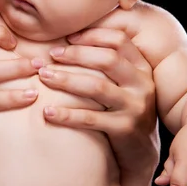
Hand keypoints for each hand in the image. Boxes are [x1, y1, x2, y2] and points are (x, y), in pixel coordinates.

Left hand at [38, 27, 158, 175]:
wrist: (141, 150)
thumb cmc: (122, 108)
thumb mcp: (123, 81)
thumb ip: (107, 61)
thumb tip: (70, 35)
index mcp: (141, 67)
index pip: (118, 40)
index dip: (91, 35)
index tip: (67, 38)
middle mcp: (142, 84)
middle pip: (108, 59)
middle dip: (76, 55)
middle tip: (51, 55)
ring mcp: (135, 107)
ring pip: (97, 87)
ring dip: (66, 80)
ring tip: (44, 76)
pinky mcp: (125, 129)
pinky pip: (91, 119)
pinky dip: (67, 115)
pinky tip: (47, 112)